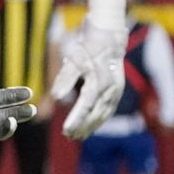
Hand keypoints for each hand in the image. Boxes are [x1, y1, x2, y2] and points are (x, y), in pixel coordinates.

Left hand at [51, 16, 126, 138]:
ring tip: (78, 136)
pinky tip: (90, 127)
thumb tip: (56, 97)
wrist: (108, 37)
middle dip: (83, 126)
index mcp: (99, 81)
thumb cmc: (88, 48)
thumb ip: (65, 79)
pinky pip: (108, 110)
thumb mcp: (73, 60)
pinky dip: (99, 120)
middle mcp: (111, 89)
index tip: (66, 130)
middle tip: (69, 136)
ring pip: (104, 114)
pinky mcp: (117, 91)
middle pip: (96, 113)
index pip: (86, 106)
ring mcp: (116, 91)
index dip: (77, 119)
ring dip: (91, 126)